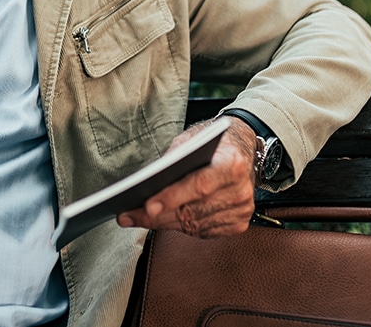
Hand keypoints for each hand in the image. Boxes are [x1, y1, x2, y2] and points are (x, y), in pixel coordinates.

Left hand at [116, 117, 257, 237]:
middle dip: (156, 216)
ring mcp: (241, 210)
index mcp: (232, 163)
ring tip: (137, 218)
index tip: (147, 206)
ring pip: (194, 225)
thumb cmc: (215, 143)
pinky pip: (202, 232)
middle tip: (127, 216)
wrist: (243, 150)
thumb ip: (174, 158)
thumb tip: (148, 182)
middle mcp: (240, 190)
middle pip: (193, 210)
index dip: (172, 197)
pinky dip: (180, 227)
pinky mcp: (238, 223)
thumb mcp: (193, 138)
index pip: (199, 185)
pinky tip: (162, 221)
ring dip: (164, 223)